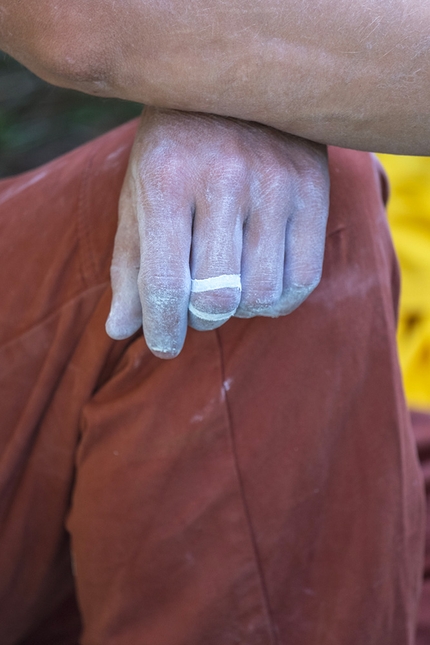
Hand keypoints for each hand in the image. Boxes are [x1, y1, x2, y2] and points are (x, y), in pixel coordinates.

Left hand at [106, 107, 328, 357]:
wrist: (236, 85)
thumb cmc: (176, 149)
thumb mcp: (140, 196)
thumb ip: (130, 265)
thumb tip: (121, 330)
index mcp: (167, 178)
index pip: (165, 283)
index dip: (162, 329)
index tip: (164, 344)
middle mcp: (225, 178)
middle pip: (216, 297)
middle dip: (199, 318)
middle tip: (194, 307)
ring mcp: (277, 182)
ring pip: (261, 295)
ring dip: (239, 309)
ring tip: (226, 287)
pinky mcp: (314, 190)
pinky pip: (303, 280)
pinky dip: (277, 300)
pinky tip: (258, 283)